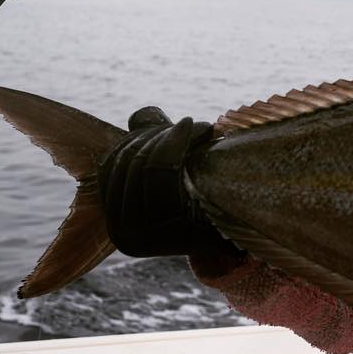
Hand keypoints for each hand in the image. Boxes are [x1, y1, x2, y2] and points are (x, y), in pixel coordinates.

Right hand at [97, 106, 238, 258]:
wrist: (241, 231)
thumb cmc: (206, 200)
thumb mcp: (173, 176)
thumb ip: (152, 148)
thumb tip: (140, 117)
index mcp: (116, 223)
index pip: (110, 168)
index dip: (135, 138)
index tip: (165, 126)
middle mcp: (123, 235)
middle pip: (130, 164)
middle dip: (158, 135)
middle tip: (188, 123)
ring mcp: (147, 236)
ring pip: (149, 165)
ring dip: (174, 136)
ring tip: (201, 127)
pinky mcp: (173, 229)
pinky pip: (168, 173)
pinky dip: (183, 143)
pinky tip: (203, 130)